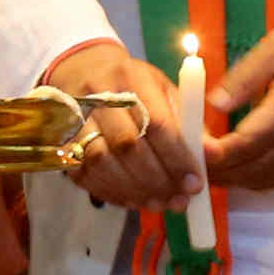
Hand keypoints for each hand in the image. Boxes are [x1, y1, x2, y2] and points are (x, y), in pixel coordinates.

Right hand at [44, 42, 194, 210]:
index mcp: (132, 77)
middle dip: (157, 180)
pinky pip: (82, 173)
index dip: (177, 158)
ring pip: (101, 162)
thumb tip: (214, 156)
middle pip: (128, 145)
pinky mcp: (59, 138)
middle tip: (178, 201)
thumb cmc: (134, 86)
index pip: (156, 122)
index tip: (195, 183)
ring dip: (133, 190)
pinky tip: (132, 200)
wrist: (82, 70)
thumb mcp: (164, 91)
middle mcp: (99, 93)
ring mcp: (73, 116)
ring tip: (159, 204)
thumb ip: (189, 123)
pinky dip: (110, 192)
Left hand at [205, 0, 273, 191]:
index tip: (191, 150)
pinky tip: (244, 171)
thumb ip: (245, 76)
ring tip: (212, 170)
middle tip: (191, 164)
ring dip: (238, 181)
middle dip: (220, 172)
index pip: (246, 142)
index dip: (215, 154)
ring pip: (271, 179)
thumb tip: (213, 103)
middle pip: (254, 168)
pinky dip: (262, 181)